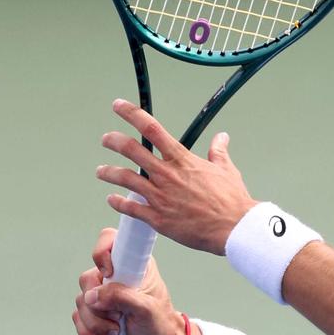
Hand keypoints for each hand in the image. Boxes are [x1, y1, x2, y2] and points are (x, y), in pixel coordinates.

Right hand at [72, 227, 188, 334]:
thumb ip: (121, 297)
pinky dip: (87, 332)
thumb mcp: (146, 309)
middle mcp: (115, 275)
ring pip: (81, 301)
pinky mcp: (94, 311)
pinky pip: (78, 318)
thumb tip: (90, 296)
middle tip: (119, 317)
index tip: (108, 273)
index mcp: (133, 264)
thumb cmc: (159, 323)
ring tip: (116, 332)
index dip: (102, 253)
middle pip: (87, 279)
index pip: (109, 239)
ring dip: (95, 323)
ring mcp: (103, 293)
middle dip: (98, 305)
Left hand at [97, 99, 257, 254]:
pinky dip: (117, 202)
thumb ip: (218, 152)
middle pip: (131, 150)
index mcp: (183, 160)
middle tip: (107, 139)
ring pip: (124, 178)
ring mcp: (160, 196)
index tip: (119, 107)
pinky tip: (112, 198)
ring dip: (109, 172)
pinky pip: (129, 207)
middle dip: (114, 141)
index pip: (152, 129)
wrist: (232, 227)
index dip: (131, 114)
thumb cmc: (231, 200)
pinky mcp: (157, 218)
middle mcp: (167, 175)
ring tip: (101, 171)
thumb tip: (221, 137)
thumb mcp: (226, 170)